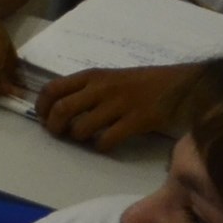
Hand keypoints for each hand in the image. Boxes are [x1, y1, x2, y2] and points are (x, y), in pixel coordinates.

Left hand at [38, 62, 188, 147]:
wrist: (180, 85)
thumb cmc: (142, 83)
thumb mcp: (110, 77)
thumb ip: (87, 89)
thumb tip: (59, 107)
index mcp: (92, 75)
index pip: (53, 88)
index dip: (41, 106)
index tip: (42, 117)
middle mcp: (102, 88)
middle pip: (62, 109)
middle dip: (53, 126)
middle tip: (58, 133)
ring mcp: (119, 105)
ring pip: (81, 127)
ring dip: (77, 138)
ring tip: (84, 138)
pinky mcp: (136, 121)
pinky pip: (107, 140)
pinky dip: (100, 146)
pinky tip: (105, 144)